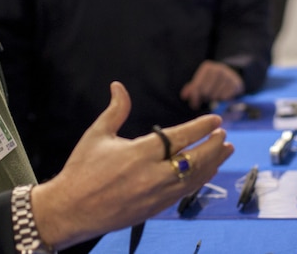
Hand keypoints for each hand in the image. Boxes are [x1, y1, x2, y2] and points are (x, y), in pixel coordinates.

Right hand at [30, 82, 233, 248]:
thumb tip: (118, 86)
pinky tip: (207, 171)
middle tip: (224, 134)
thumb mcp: (97, 135)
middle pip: (193, 159)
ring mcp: (155, 195)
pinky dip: (199, 180)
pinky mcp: (155, 209)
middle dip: (213, 146)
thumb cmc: (81, 170)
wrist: (71, 209)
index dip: (200, 127)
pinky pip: (185, 193)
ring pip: (194, 178)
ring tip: (225, 150)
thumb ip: (115, 110)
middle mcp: (151, 175)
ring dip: (213, 163)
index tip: (216, 119)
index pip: (179, 137)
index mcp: (138, 153)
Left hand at [180, 60, 245, 109]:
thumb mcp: (201, 82)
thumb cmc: (212, 81)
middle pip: (206, 91)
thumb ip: (192, 89)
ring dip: (214, 99)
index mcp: (207, 67)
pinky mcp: (236, 83)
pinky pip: (225, 98)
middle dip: (205, 98)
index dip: (194, 97)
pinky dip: (222, 100)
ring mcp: (228, 75)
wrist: (233, 76)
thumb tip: (183, 96)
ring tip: (215, 96)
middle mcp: (218, 69)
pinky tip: (222, 97)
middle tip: (207, 99)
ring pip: (215, 96)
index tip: (194, 106)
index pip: (197, 86)